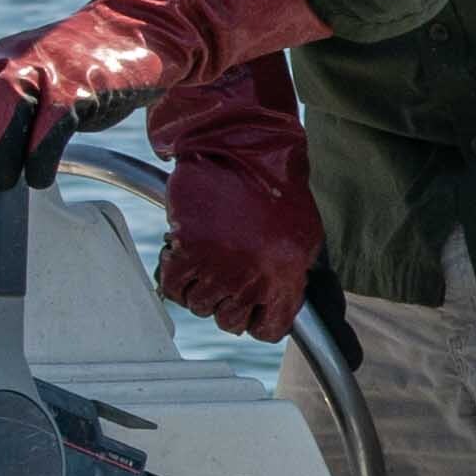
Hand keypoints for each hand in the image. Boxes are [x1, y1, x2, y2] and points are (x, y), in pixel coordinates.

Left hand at [0, 0, 332, 207]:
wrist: (145, 31)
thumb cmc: (88, 69)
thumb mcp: (36, 80)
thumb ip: (6, 111)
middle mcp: (13, 56)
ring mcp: (49, 63)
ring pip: (4, 102)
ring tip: (2, 187)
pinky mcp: (83, 79)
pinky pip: (52, 118)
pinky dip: (40, 152)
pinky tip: (41, 177)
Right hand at [149, 63, 321, 339]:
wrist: (243, 145)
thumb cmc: (277, 186)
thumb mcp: (303, 235)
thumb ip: (290, 274)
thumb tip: (275, 301)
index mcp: (287, 276)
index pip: (268, 329)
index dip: (255, 320)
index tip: (248, 307)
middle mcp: (253, 278)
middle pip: (228, 321)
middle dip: (224, 302)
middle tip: (221, 274)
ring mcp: (220, 267)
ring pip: (199, 306)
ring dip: (198, 286)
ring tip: (203, 256)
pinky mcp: (189, 250)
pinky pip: (173, 287)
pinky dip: (172, 276)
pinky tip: (181, 254)